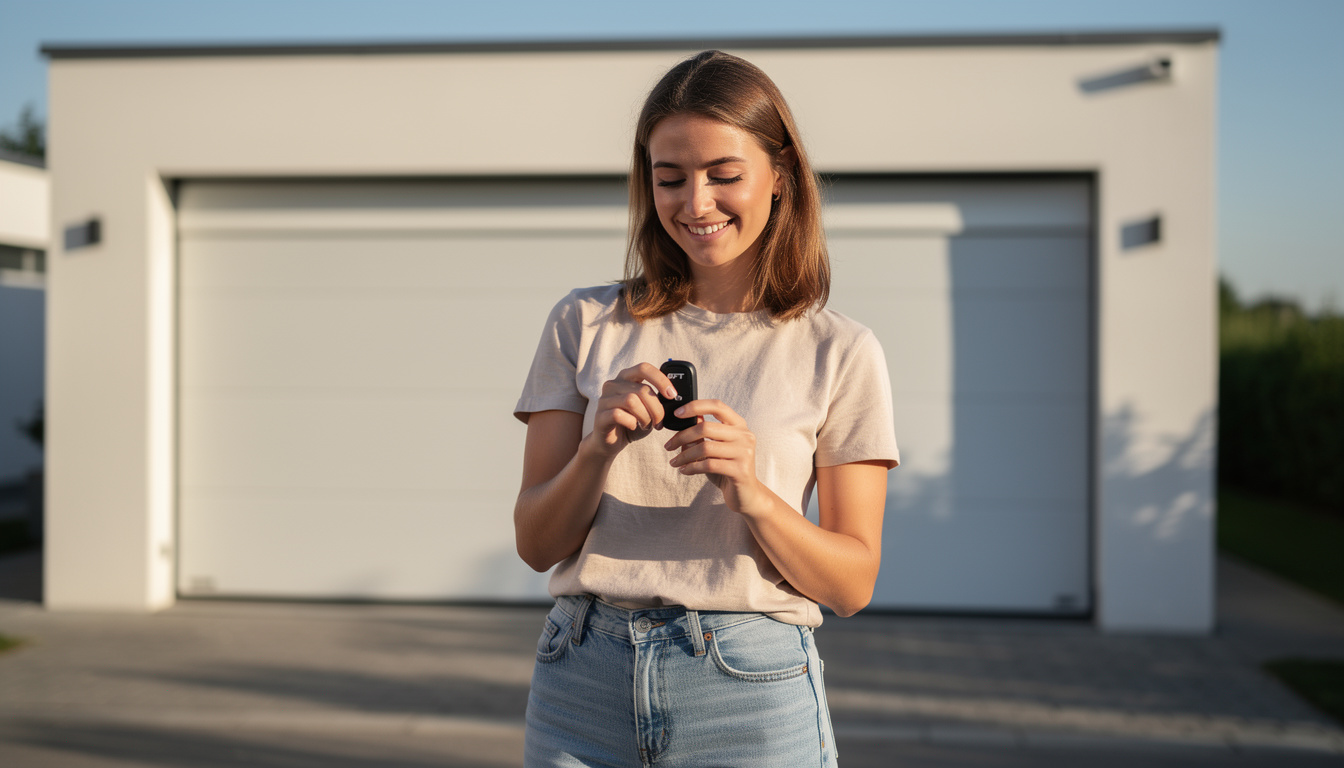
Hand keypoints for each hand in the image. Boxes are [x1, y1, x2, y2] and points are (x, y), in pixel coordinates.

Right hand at [588, 363, 678, 457]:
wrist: (611, 442)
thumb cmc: (632, 423)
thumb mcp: (647, 408)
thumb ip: (656, 399)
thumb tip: (673, 396)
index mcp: (626, 378)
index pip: (644, 368)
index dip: (660, 379)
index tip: (672, 395)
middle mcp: (613, 384)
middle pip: (642, 390)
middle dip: (656, 409)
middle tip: (659, 422)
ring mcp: (604, 399)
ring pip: (631, 401)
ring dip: (645, 416)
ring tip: (646, 425)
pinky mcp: (599, 415)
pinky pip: (619, 414)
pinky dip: (631, 422)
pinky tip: (633, 426)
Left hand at [663, 399, 766, 515]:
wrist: (746, 495)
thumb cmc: (727, 468)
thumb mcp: (715, 447)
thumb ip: (704, 433)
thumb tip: (684, 419)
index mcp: (739, 425)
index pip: (717, 406)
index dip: (695, 406)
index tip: (677, 414)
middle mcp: (745, 435)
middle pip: (706, 427)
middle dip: (682, 436)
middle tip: (668, 446)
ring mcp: (744, 452)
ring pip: (705, 447)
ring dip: (684, 455)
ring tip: (674, 462)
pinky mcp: (740, 470)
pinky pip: (708, 465)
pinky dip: (692, 467)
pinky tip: (684, 471)